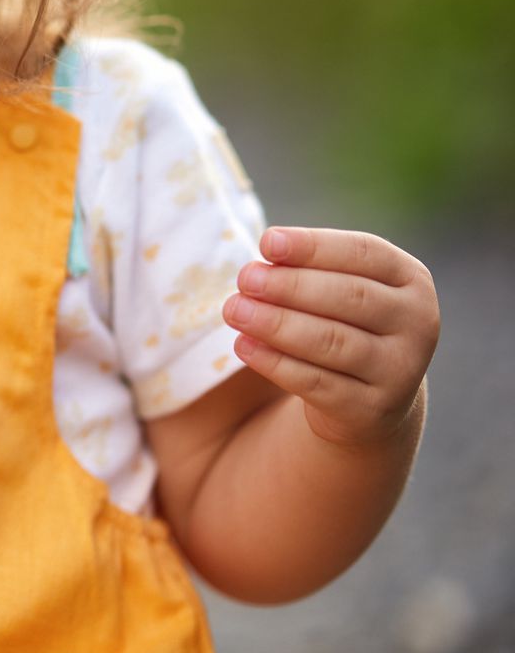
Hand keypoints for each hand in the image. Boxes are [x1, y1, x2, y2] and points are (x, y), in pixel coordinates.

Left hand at [223, 227, 440, 449]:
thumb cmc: (343, 320)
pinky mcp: (373, 409)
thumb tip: (267, 256)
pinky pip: (317, 382)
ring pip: (333, 341)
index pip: (365, 253)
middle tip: (245, 279)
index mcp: (411, 280)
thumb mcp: (336, 288)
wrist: (368, 394)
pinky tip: (243, 345)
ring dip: (277, 324)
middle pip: (350, 297)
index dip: (315, 246)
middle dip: (291, 286)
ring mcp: (401, 370)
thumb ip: (309, 269)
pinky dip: (276, 362)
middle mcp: (418, 323)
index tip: (268, 243)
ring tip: (235, 310)